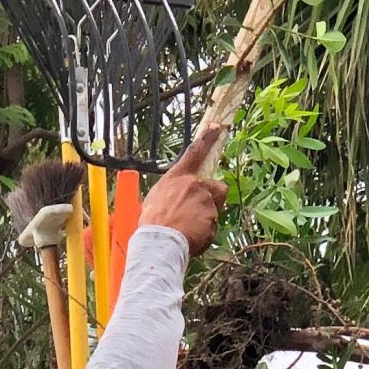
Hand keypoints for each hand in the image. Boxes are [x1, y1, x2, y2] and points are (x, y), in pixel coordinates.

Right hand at [136, 128, 228, 252]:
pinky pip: (212, 227)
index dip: (207, 139)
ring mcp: (205, 201)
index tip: (217, 127)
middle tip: (197, 214)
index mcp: (177, 177)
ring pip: (215, 210)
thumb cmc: (152, 223)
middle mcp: (194, 185)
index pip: (194, 152)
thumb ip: (171, 192)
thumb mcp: (156, 199)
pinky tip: (191, 238)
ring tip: (187, 230)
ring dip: (205, 220)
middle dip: (213, 200)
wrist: (159, 241)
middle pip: (217, 188)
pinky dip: (205, 234)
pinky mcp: (212, 217)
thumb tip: (176, 197)